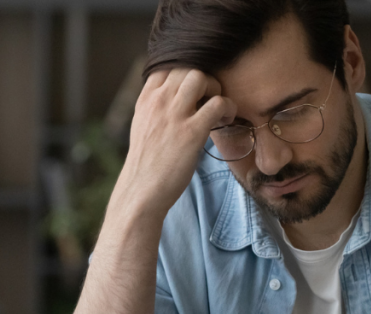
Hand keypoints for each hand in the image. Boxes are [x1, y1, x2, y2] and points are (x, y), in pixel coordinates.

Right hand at [107, 68, 236, 223]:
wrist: (141, 190)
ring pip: (200, 76)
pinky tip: (226, 119)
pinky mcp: (191, 132)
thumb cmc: (146, 163)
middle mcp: (158, 101)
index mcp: (146, 99)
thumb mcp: (143, 126)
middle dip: (204, 78)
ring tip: (218, 108)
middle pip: (186, 66)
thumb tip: (175, 98)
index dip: (185, 73)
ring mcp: (174, 115)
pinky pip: (218, 103)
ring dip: (215, 88)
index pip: (167, 65)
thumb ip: (156, 108)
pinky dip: (228, 107)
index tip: (195, 92)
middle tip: (209, 100)